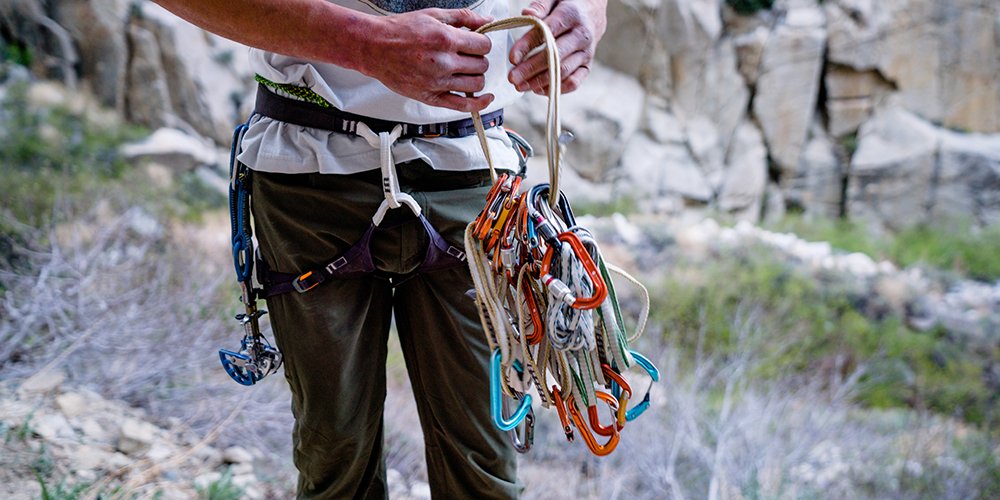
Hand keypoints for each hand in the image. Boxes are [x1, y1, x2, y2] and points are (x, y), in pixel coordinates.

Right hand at [358, 9, 494, 111]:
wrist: (374, 47)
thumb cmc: (400, 30)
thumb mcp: (433, 15)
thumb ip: (464, 17)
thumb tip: (488, 20)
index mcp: (445, 39)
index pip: (483, 45)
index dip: (482, 43)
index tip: (475, 43)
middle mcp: (443, 62)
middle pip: (481, 65)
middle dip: (478, 59)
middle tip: (467, 55)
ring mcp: (437, 82)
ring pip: (476, 84)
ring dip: (476, 76)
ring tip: (465, 70)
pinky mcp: (430, 96)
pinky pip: (462, 105)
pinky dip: (479, 103)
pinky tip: (486, 98)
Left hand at [508, 0, 606, 94]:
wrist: (592, 13)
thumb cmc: (565, 5)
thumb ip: (540, 5)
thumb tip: (526, 14)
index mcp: (571, 15)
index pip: (547, 32)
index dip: (528, 45)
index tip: (512, 58)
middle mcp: (581, 35)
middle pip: (555, 56)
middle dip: (531, 68)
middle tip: (512, 77)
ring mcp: (586, 52)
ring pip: (563, 71)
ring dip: (540, 81)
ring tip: (520, 86)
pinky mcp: (587, 66)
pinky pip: (574, 82)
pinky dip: (556, 89)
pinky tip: (538, 89)